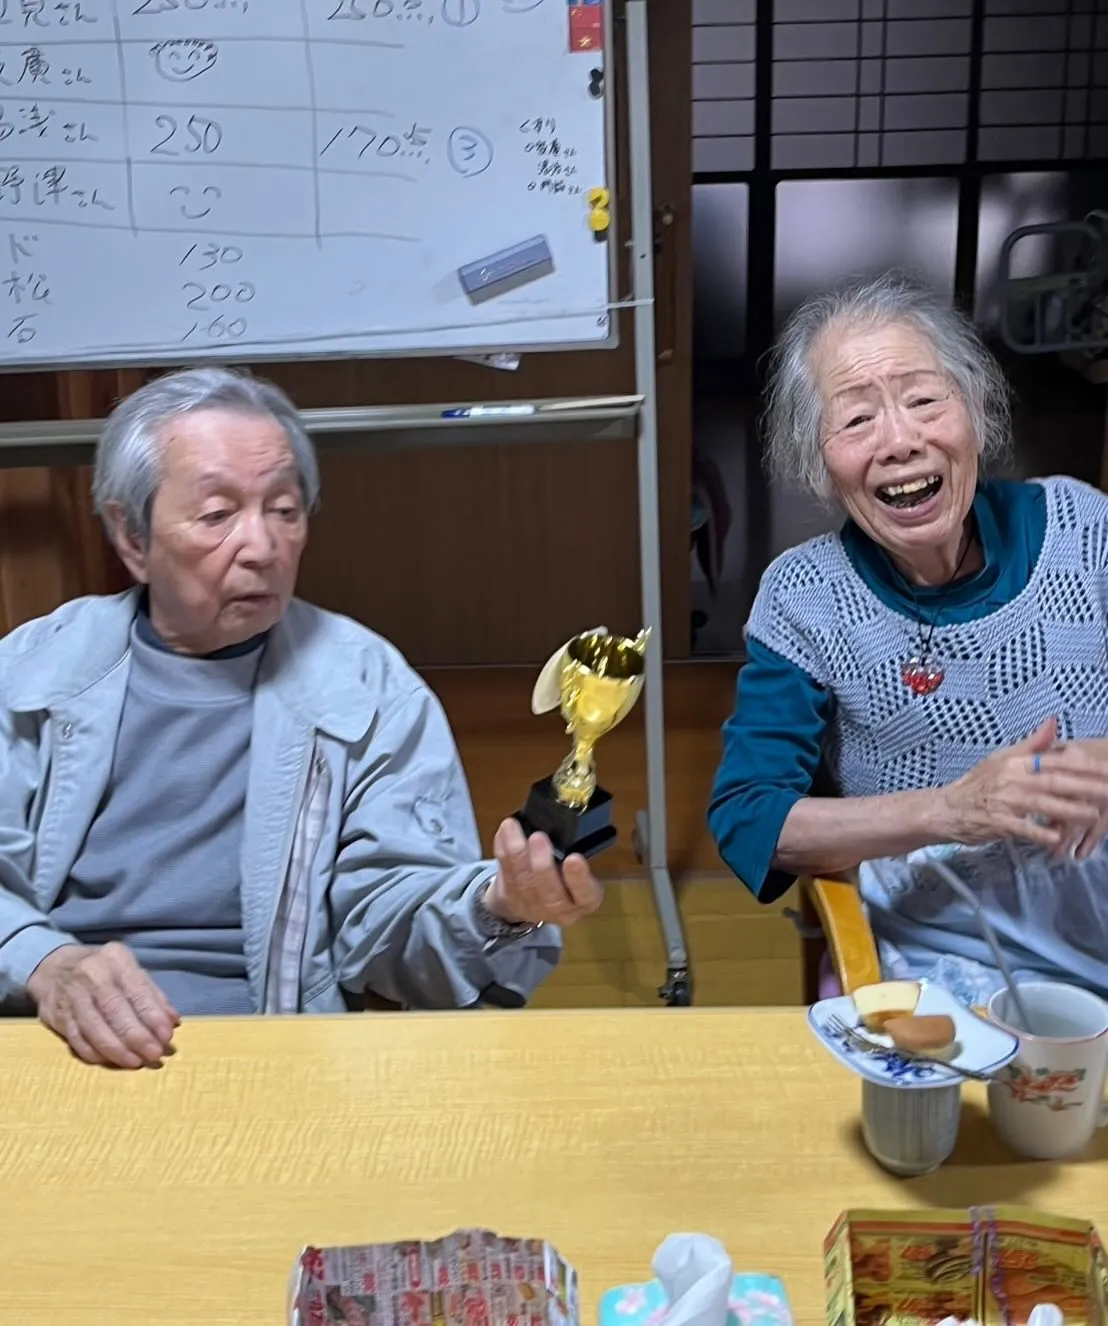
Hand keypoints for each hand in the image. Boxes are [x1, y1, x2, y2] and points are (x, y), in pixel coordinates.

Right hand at [27, 943, 179, 1069]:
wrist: (53, 969)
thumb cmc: (104, 972)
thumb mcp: (130, 971)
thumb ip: (152, 995)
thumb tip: (172, 1021)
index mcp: (116, 959)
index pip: (137, 990)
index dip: (152, 1016)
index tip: (166, 1036)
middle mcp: (91, 974)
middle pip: (114, 1010)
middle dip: (136, 1037)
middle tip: (154, 1055)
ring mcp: (71, 996)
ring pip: (93, 1028)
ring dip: (116, 1050)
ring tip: (135, 1062)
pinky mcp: (57, 1016)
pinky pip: (76, 1039)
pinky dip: (94, 1053)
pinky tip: (110, 1061)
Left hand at [487, 817, 603, 926]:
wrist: (539, 903)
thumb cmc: (567, 881)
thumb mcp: (582, 873)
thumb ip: (577, 856)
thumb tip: (565, 827)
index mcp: (585, 900)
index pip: (585, 893)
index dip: (578, 877)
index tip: (573, 858)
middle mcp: (559, 907)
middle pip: (549, 890)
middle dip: (542, 864)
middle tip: (538, 837)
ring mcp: (532, 906)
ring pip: (522, 880)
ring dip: (516, 852)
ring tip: (512, 827)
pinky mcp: (509, 898)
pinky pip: (505, 873)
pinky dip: (502, 850)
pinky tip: (504, 832)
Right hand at [938, 718, 1107, 851]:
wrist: (947, 808)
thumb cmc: (978, 784)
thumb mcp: (1002, 758)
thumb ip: (1032, 744)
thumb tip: (1053, 721)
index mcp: (1017, 762)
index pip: (1057, 762)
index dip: (1085, 767)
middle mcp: (1012, 779)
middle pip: (1055, 782)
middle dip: (1086, 787)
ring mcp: (1004, 801)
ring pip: (1042, 804)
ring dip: (1069, 810)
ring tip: (1093, 815)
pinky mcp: (997, 822)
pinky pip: (1021, 827)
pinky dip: (1038, 832)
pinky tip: (1056, 838)